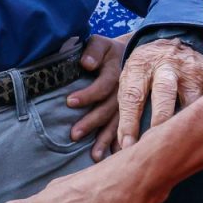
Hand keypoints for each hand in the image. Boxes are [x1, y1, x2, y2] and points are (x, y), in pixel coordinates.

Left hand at [66, 34, 127, 161]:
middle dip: (91, 122)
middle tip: (74, 135)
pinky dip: (120, 145)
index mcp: (117, 72)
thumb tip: (86, 63)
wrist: (133, 55)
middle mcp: (124, 90)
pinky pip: (127, 130)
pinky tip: (115, 159)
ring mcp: (130, 104)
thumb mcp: (101, 43)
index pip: (103, 85)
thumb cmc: (108, 51)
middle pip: (109, 108)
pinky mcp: (132, 114)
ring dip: (106, 139)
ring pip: (118, 123)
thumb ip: (93, 50)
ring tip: (94, 156)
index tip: (69, 102)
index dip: (87, 94)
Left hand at [119, 37, 202, 148]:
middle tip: (157, 143)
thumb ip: (127, 107)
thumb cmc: (146, 72)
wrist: (171, 45)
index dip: (129, 123)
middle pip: (164, 92)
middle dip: (161, 118)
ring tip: (184, 144)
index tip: (128, 145)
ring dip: (188, 123)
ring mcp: (191, 70)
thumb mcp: (130, 80)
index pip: (133, 96)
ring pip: (192, 100)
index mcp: (141, 66)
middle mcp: (166, 65)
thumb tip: (125, 145)